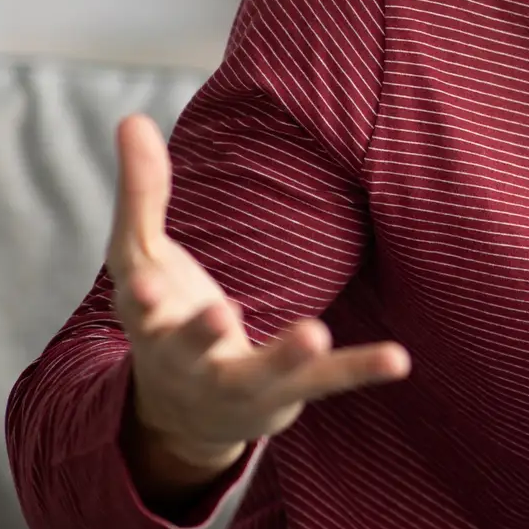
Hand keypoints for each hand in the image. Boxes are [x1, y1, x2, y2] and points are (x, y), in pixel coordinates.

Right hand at [106, 115, 410, 495]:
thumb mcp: (142, 259)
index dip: (144, 302)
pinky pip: (327, 382)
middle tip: (220, 313)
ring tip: (315, 334)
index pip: (143, 311)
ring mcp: (241, 380)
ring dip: (286, 356)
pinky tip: (398, 360)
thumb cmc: (164, 316)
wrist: (183, 411)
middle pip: (193, 349)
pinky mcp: (288, 391)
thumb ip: (142, 193)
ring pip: (263, 373)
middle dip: (201, 334)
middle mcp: (190, 360)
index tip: (144, 290)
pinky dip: (360, 369)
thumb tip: (130, 117)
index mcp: (152, 322)